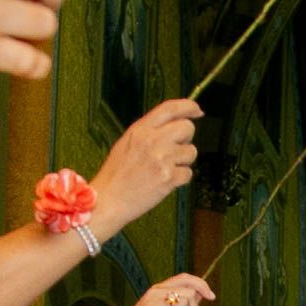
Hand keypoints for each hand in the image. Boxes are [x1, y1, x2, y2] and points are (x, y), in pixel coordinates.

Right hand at [92, 100, 202, 234]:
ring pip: (192, 152)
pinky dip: (180, 179)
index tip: (197, 110)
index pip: (170, 108)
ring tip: (164, 169)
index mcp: (141, 129)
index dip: (188, 106)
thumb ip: (150, 131)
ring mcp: (162, 159)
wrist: (108, 199)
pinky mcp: (169, 178)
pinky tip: (164, 182)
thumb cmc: (117, 174)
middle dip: (186, 139)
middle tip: (174, 150)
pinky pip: (188, 173)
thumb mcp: (128, 142)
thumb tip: (175, 124)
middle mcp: (153, 140)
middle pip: (187, 128)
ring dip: (183, 161)